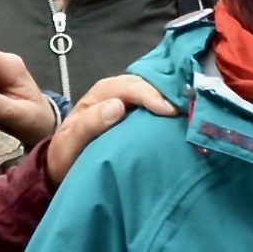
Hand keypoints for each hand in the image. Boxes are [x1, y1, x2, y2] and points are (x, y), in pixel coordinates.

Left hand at [44, 71, 179, 183]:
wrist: (61, 167)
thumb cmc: (66, 154)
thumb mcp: (71, 142)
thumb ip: (89, 124)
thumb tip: (118, 106)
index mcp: (99, 95)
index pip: (129, 87)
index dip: (150, 96)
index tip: (169, 111)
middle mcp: (114, 92)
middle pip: (145, 84)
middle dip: (166, 92)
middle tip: (190, 106)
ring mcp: (125, 102)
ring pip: (151, 90)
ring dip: (169, 97)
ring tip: (190, 109)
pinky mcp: (134, 114)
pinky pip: (153, 104)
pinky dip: (167, 106)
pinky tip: (182, 114)